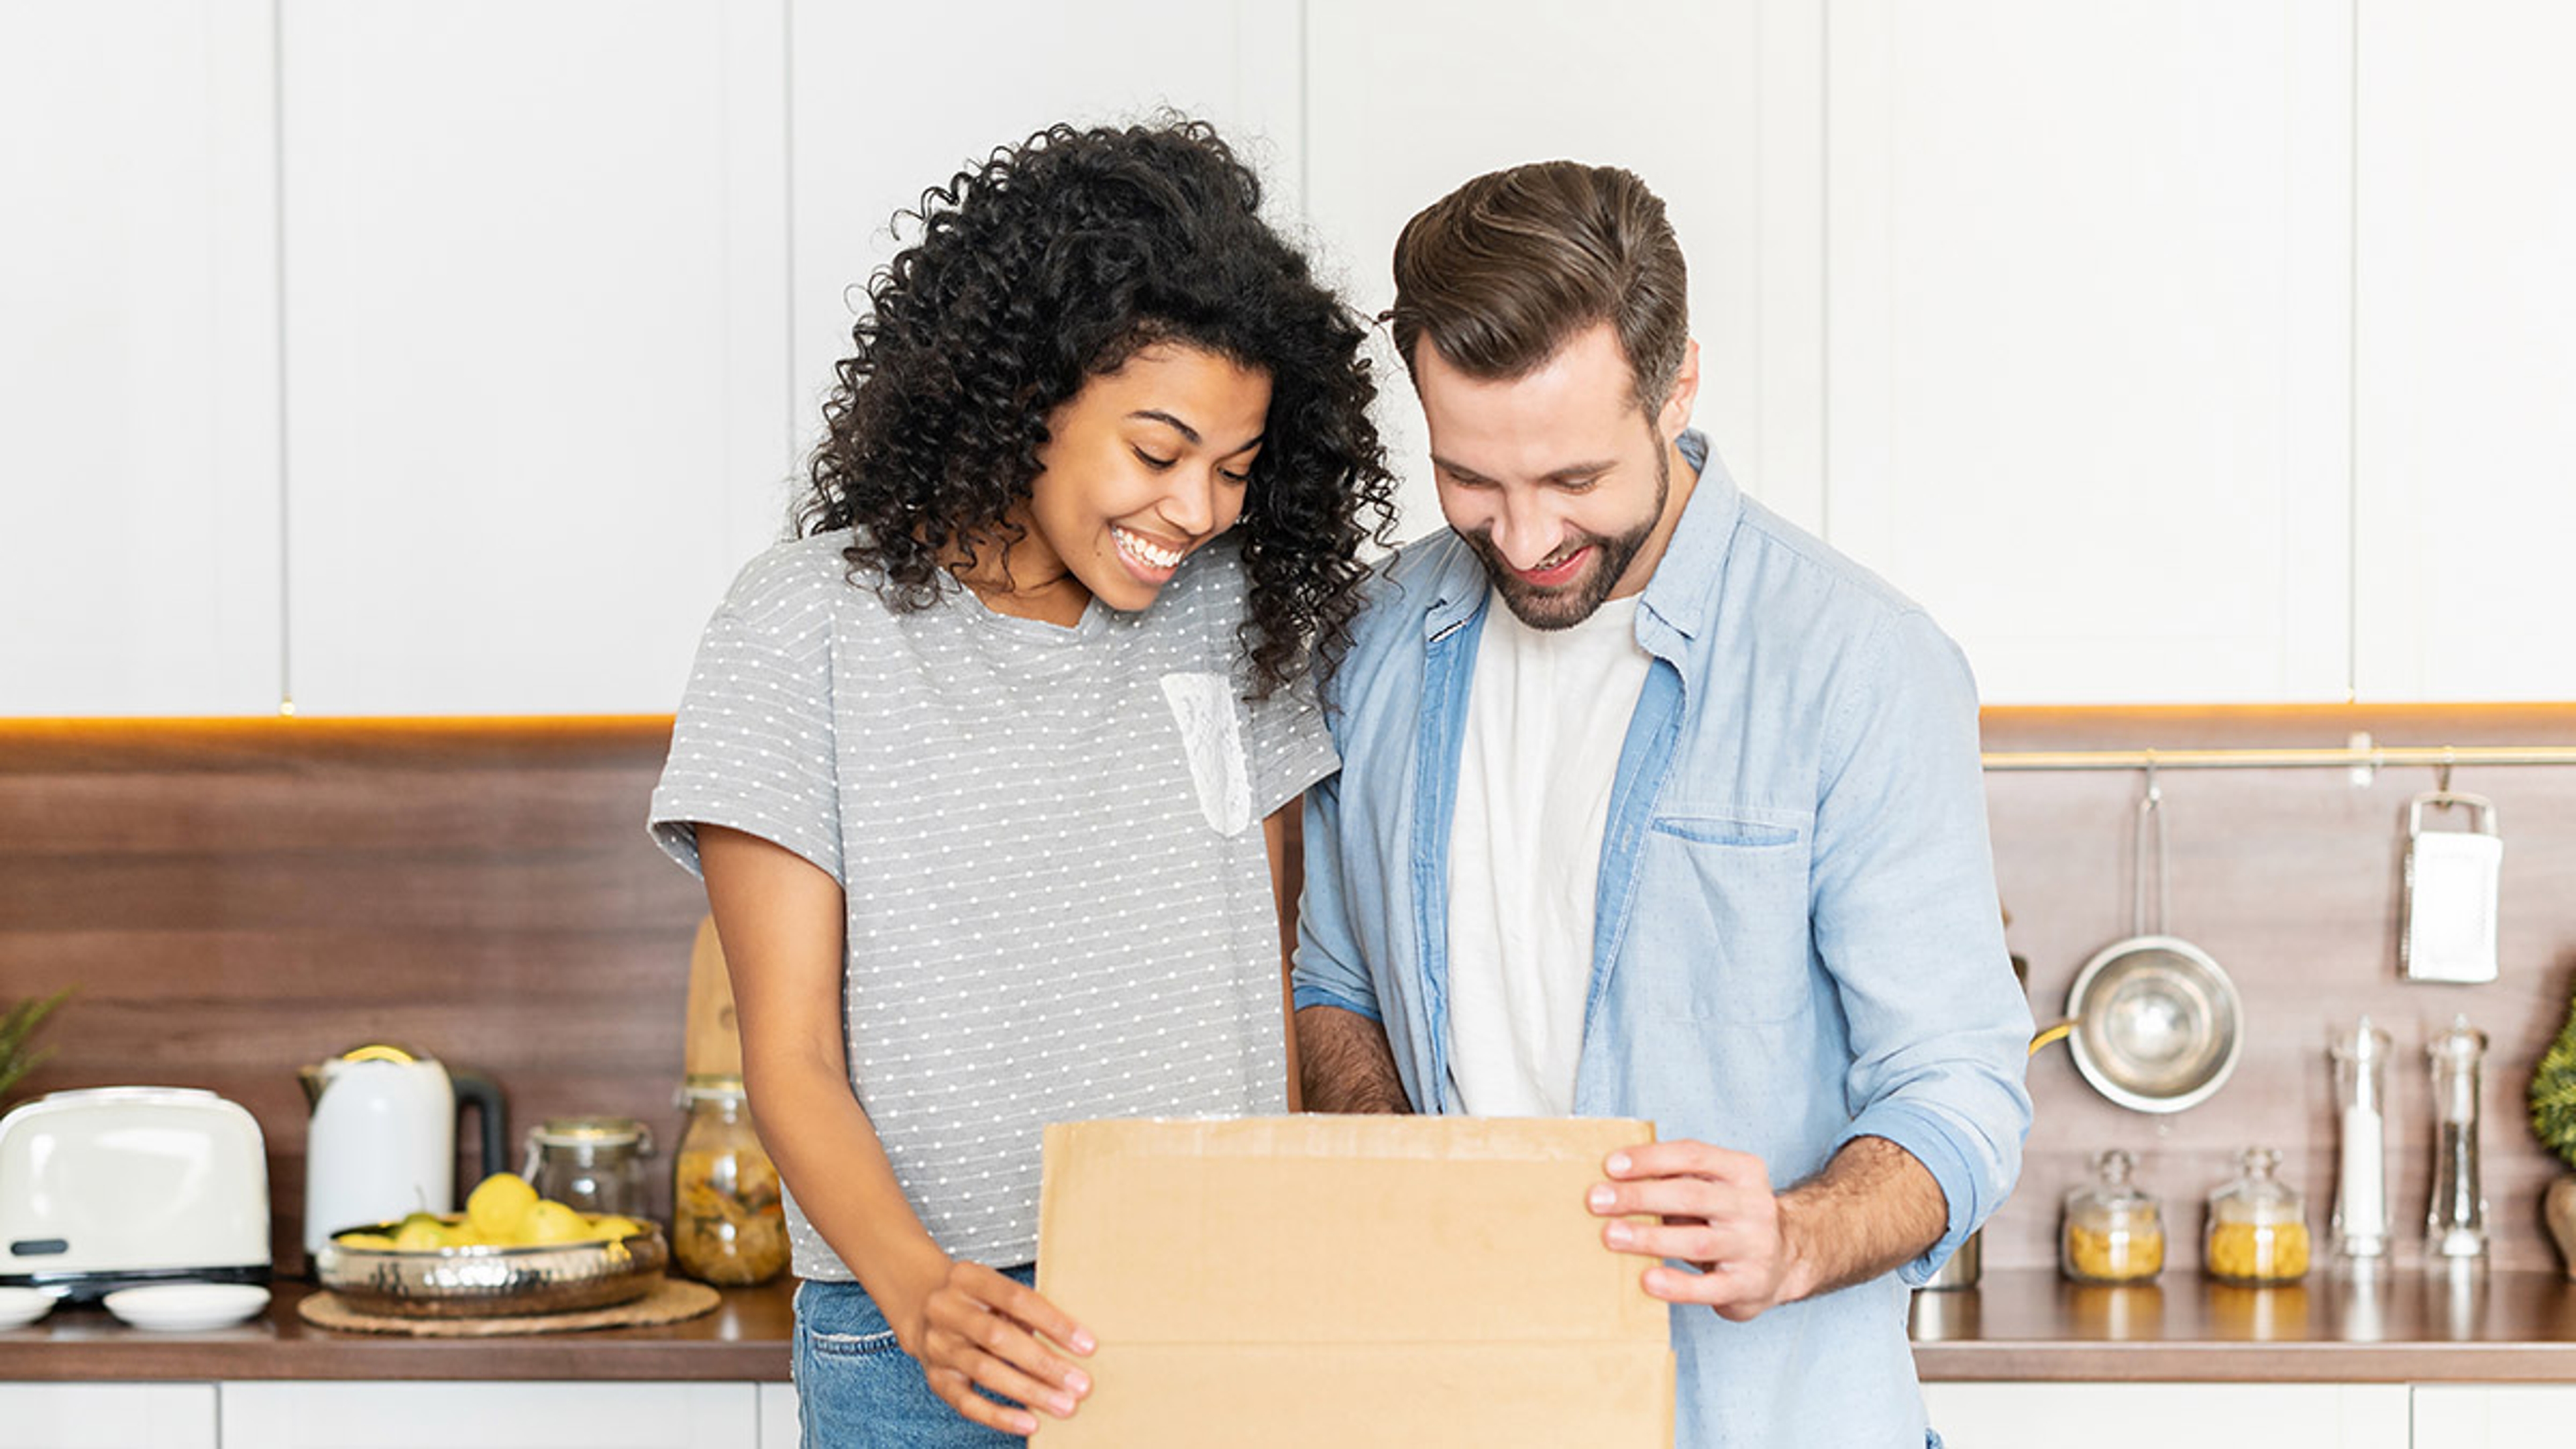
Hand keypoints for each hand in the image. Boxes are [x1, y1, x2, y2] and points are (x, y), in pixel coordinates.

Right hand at [896, 1259, 1096, 1435]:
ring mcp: (938, 1345)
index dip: (1053, 1323)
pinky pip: (966, 1402)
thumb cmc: (976, 1298)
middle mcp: (947, 1310)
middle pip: (998, 1338)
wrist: (922, 1305)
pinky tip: (1028, 1422)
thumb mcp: (998, 1288)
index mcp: (968, 1278)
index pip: (1016, 1299)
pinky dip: (998, 1415)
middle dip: (1044, 1363)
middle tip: (1080, 1384)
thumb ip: (1028, 1309)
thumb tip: (1075, 1343)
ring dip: (1029, 1391)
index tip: (1087, 1346)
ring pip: (985, 1371)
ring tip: (1063, 1405)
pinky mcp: (936, 1377)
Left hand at [1587, 1140, 1803, 1321]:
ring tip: (1611, 1235)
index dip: (1650, 1158)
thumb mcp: (1713, 1189)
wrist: (1782, 1263)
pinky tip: (1647, 1279)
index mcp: (1743, 1171)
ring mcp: (1753, 1247)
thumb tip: (1612, 1181)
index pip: (1693, 1155)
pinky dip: (1676, 1285)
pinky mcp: (1748, 1286)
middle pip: (1691, 1195)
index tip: (1610, 1165)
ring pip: (1697, 1241)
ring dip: (1650, 1237)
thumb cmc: (1728, 1219)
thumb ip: (1675, 1182)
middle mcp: (1753, 1205)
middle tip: (1596, 1200)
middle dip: (1639, 1196)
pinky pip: (1708, 1287)